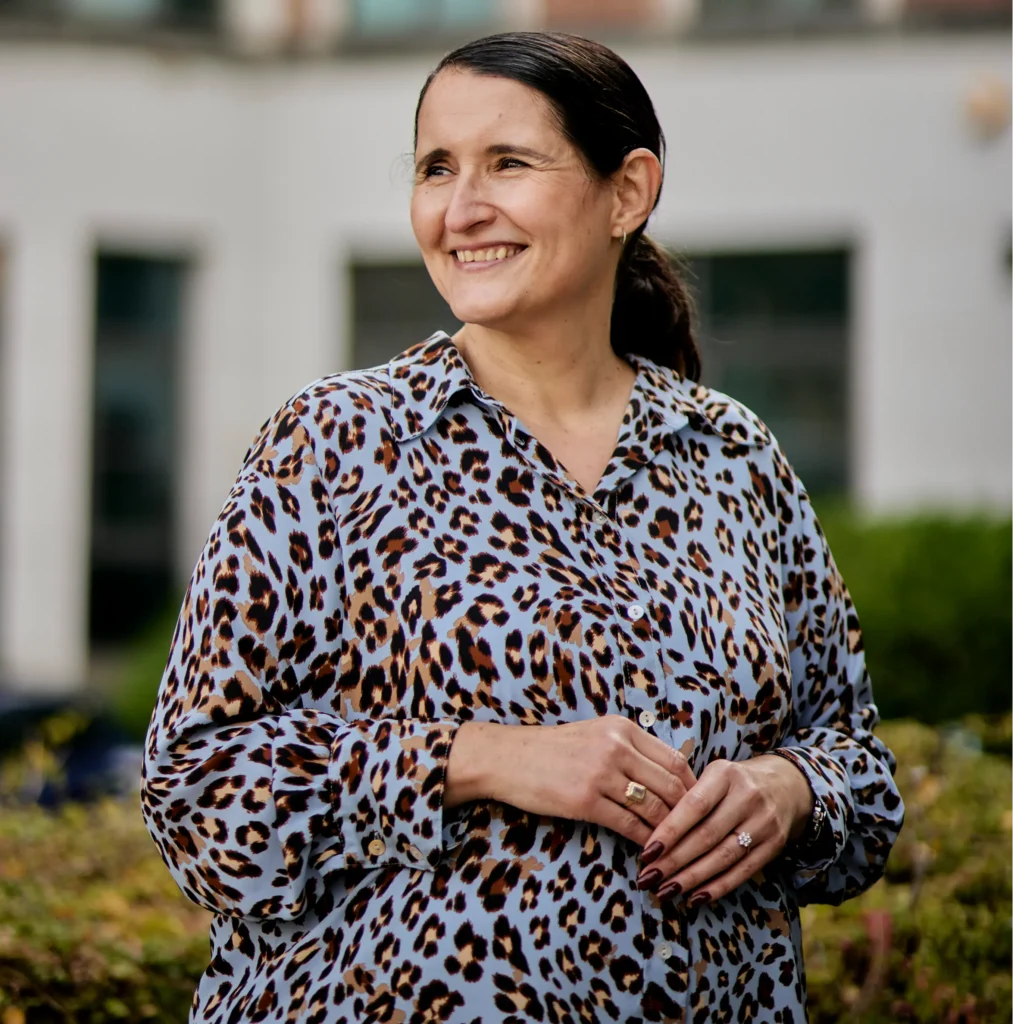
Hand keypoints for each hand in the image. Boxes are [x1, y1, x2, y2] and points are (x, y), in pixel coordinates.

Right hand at [446, 716, 697, 847]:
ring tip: (676, 849)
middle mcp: (616, 746)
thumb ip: (629, 748)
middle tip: (695, 835)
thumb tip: (668, 775)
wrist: (507, 757)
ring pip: (652, 807)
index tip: (699, 807)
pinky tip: (648, 851)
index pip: (674, 758)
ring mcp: (600, 772)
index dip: (692, 787)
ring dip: (668, 831)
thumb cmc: (552, 750)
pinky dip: (643, 840)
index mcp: (622, 728)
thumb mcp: (595, 735)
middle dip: (687, 813)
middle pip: (670, 784)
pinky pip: (627, 824)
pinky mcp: (584, 799)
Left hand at [634, 754, 813, 904]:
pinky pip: (743, 871)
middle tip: (648, 878)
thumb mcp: (713, 774)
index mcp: (725, 774)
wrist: (786, 785)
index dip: (669, 831)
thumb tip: (650, 829)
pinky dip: (718, 887)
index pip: (694, 805)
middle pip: (707, 835)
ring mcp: (763, 823)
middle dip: (674, 861)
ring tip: (666, 891)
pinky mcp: (775, 845)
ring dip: (691, 878)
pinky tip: (695, 897)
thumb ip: (687, 795)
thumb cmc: (734, 781)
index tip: (646, 852)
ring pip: (723, 857)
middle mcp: (747, 797)